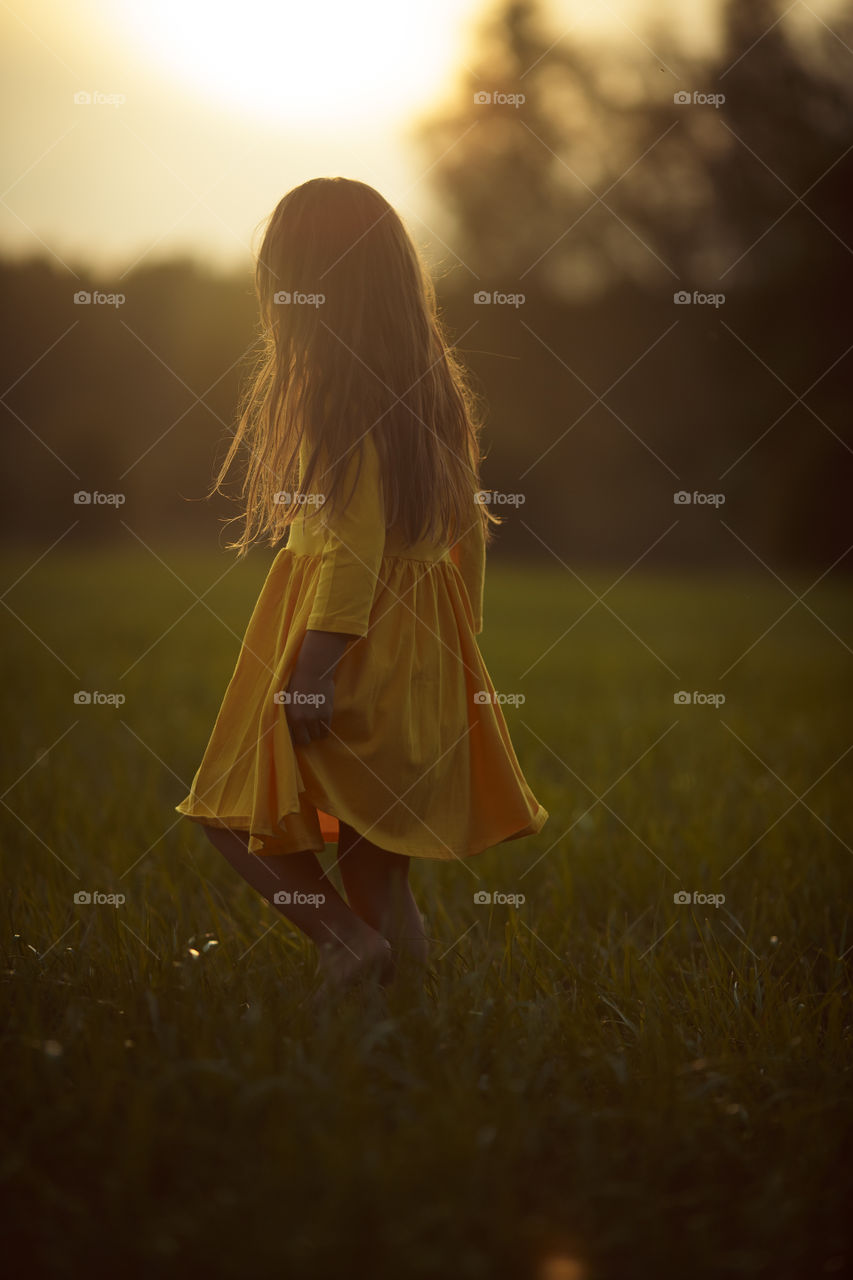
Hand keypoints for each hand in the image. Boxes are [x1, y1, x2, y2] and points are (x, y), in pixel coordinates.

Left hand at [283, 629, 354, 746]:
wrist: (312, 671)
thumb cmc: (296, 682)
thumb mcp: (287, 700)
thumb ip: (288, 715)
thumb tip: (290, 728)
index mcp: (291, 716)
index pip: (291, 739)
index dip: (293, 740)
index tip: (295, 737)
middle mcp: (303, 719)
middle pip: (305, 740)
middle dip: (305, 737)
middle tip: (306, 731)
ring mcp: (316, 717)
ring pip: (317, 736)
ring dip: (315, 733)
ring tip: (314, 726)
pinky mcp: (327, 713)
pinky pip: (326, 730)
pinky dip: (324, 729)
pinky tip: (321, 723)